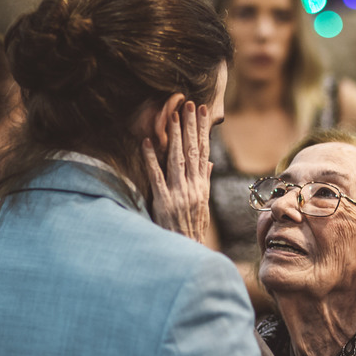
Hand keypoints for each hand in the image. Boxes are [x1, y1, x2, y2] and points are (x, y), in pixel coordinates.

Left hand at [144, 95, 211, 242]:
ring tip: (173, 115)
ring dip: (174, 136)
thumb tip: (208, 164)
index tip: (202, 112)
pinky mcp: (163, 202)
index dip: (203, 131)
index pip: (204, 152)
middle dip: (191, 126)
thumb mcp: (202, 206)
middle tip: (190, 104)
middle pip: (193, 151)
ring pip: (177, 159)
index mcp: (202, 186)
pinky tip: (146, 143)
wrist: (188, 250)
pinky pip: (156, 177)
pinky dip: (151, 159)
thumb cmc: (192, 229)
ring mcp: (179, 194)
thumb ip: (204, 182)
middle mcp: (193, 187)